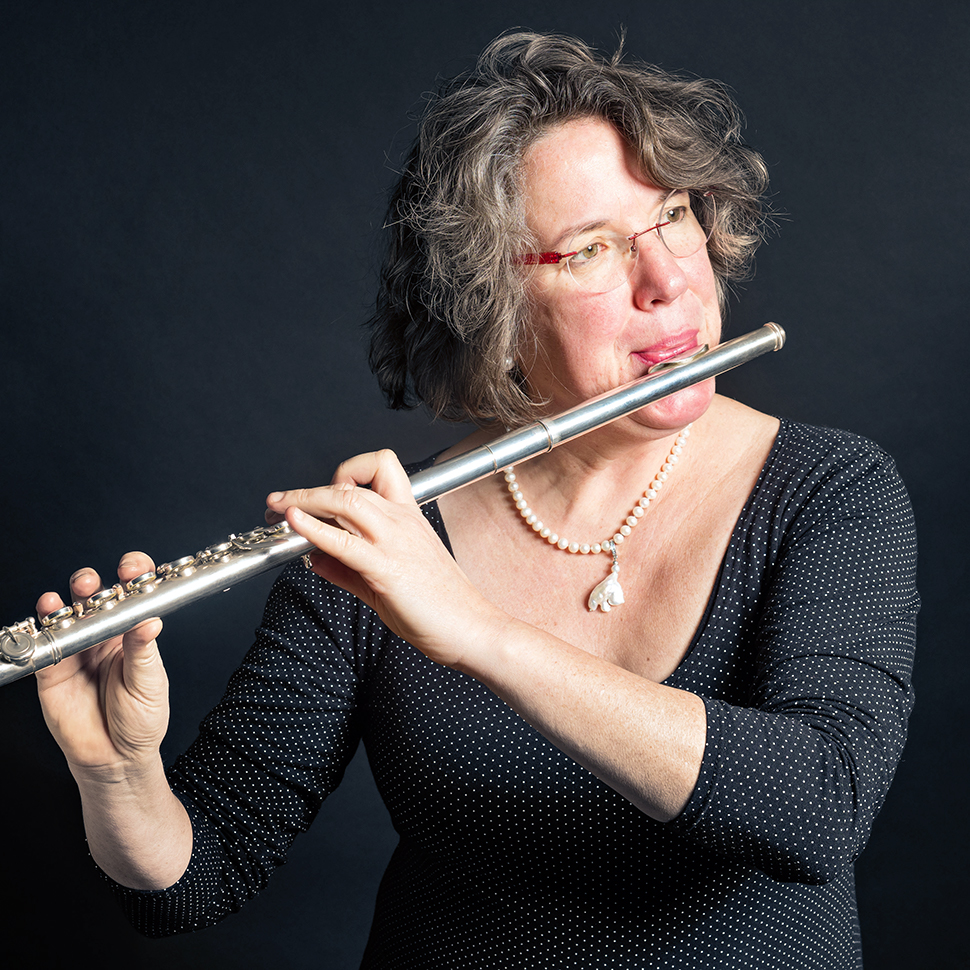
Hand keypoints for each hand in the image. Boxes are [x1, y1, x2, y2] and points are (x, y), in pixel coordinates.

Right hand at [34, 552, 168, 776]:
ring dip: (64, 601)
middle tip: (92, 584)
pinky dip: (43, 629)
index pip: (131, 594)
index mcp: (132, 633)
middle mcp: (103, 636)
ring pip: (66, 615)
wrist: (116, 759)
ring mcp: (77, 651)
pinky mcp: (53, 669)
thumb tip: (150, 620)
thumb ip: (143, 652)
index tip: (132, 569)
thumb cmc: (141, 720)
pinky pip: (45, 644)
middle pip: (93, 597)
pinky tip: (47, 617)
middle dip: (90, 583)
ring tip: (67, 598)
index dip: (131, 576)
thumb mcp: (149, 684)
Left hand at [265, 449, 503, 668]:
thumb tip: (314, 558)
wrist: (474, 629)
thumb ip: (348, 568)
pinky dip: (314, 529)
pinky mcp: (387, 569)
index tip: (321, 495)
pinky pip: (344, 541)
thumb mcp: (387, 582)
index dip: (345, 473)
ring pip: (345, 501)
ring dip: (303, 501)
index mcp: (408, 518)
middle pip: (351, 485)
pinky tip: (295, 526)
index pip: (380, 468)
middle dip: (306, 490)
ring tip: (278, 508)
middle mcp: (401, 522)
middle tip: (277, 501)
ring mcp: (395, 542)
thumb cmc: (440, 608)